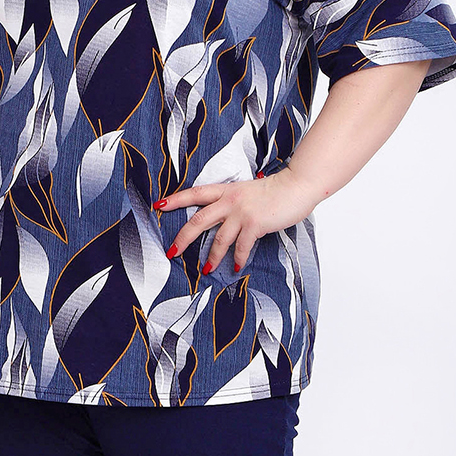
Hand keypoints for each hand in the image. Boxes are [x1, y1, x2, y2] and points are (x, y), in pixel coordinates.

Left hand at [153, 168, 318, 272]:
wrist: (296, 186)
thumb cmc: (275, 190)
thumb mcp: (247, 191)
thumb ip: (233, 201)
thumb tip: (223, 216)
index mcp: (225, 190)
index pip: (194, 193)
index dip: (175, 200)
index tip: (159, 206)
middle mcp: (229, 201)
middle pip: (198, 221)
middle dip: (182, 239)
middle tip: (171, 252)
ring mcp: (242, 213)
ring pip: (218, 239)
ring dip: (211, 257)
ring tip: (205, 270)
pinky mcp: (255, 224)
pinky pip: (241, 247)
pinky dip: (237, 258)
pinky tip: (236, 267)